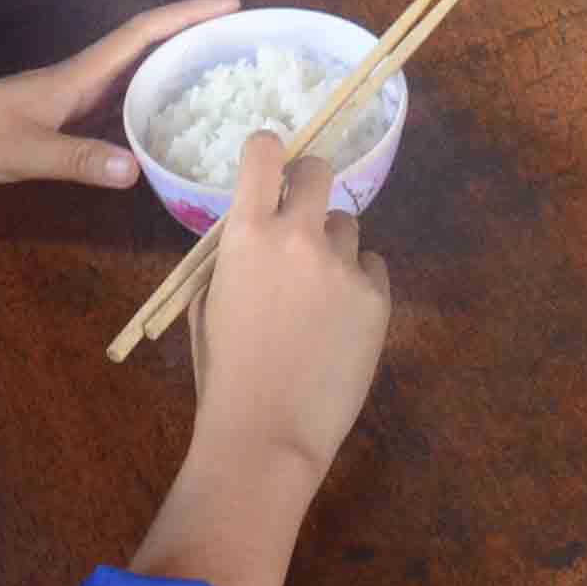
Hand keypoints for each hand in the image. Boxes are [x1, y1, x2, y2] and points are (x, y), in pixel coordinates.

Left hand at [0, 0, 238, 195]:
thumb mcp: (22, 151)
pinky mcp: (51, 129)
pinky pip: (110, 114)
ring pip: (128, 83)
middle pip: (143, 51)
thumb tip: (138, 170)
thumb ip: (77, 160)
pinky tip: (154, 137)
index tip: (231, 4)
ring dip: (168, 77)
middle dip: (190, 40)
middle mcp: (76, 83)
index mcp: (75, 77)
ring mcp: (63, 105)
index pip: (141, 34)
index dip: (186, 14)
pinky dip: (139, 116)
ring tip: (214, 86)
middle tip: (240, 46)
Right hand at [185, 129, 393, 477]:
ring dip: (332, 246)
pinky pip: (372, 267)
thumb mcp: (209, 301)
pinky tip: (340, 320)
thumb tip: (255, 229)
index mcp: (248, 233)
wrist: (266, 434)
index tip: (268, 164)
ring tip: (316, 295)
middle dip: (307, 187)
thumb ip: (234, 255)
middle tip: (300, 220)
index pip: (264, 151)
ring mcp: (344, 265)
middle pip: (318, 171)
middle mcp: (300, 236)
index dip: (266, 151)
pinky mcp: (377, 296)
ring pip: (347, 225)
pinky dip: (357, 283)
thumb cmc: (223, 373)